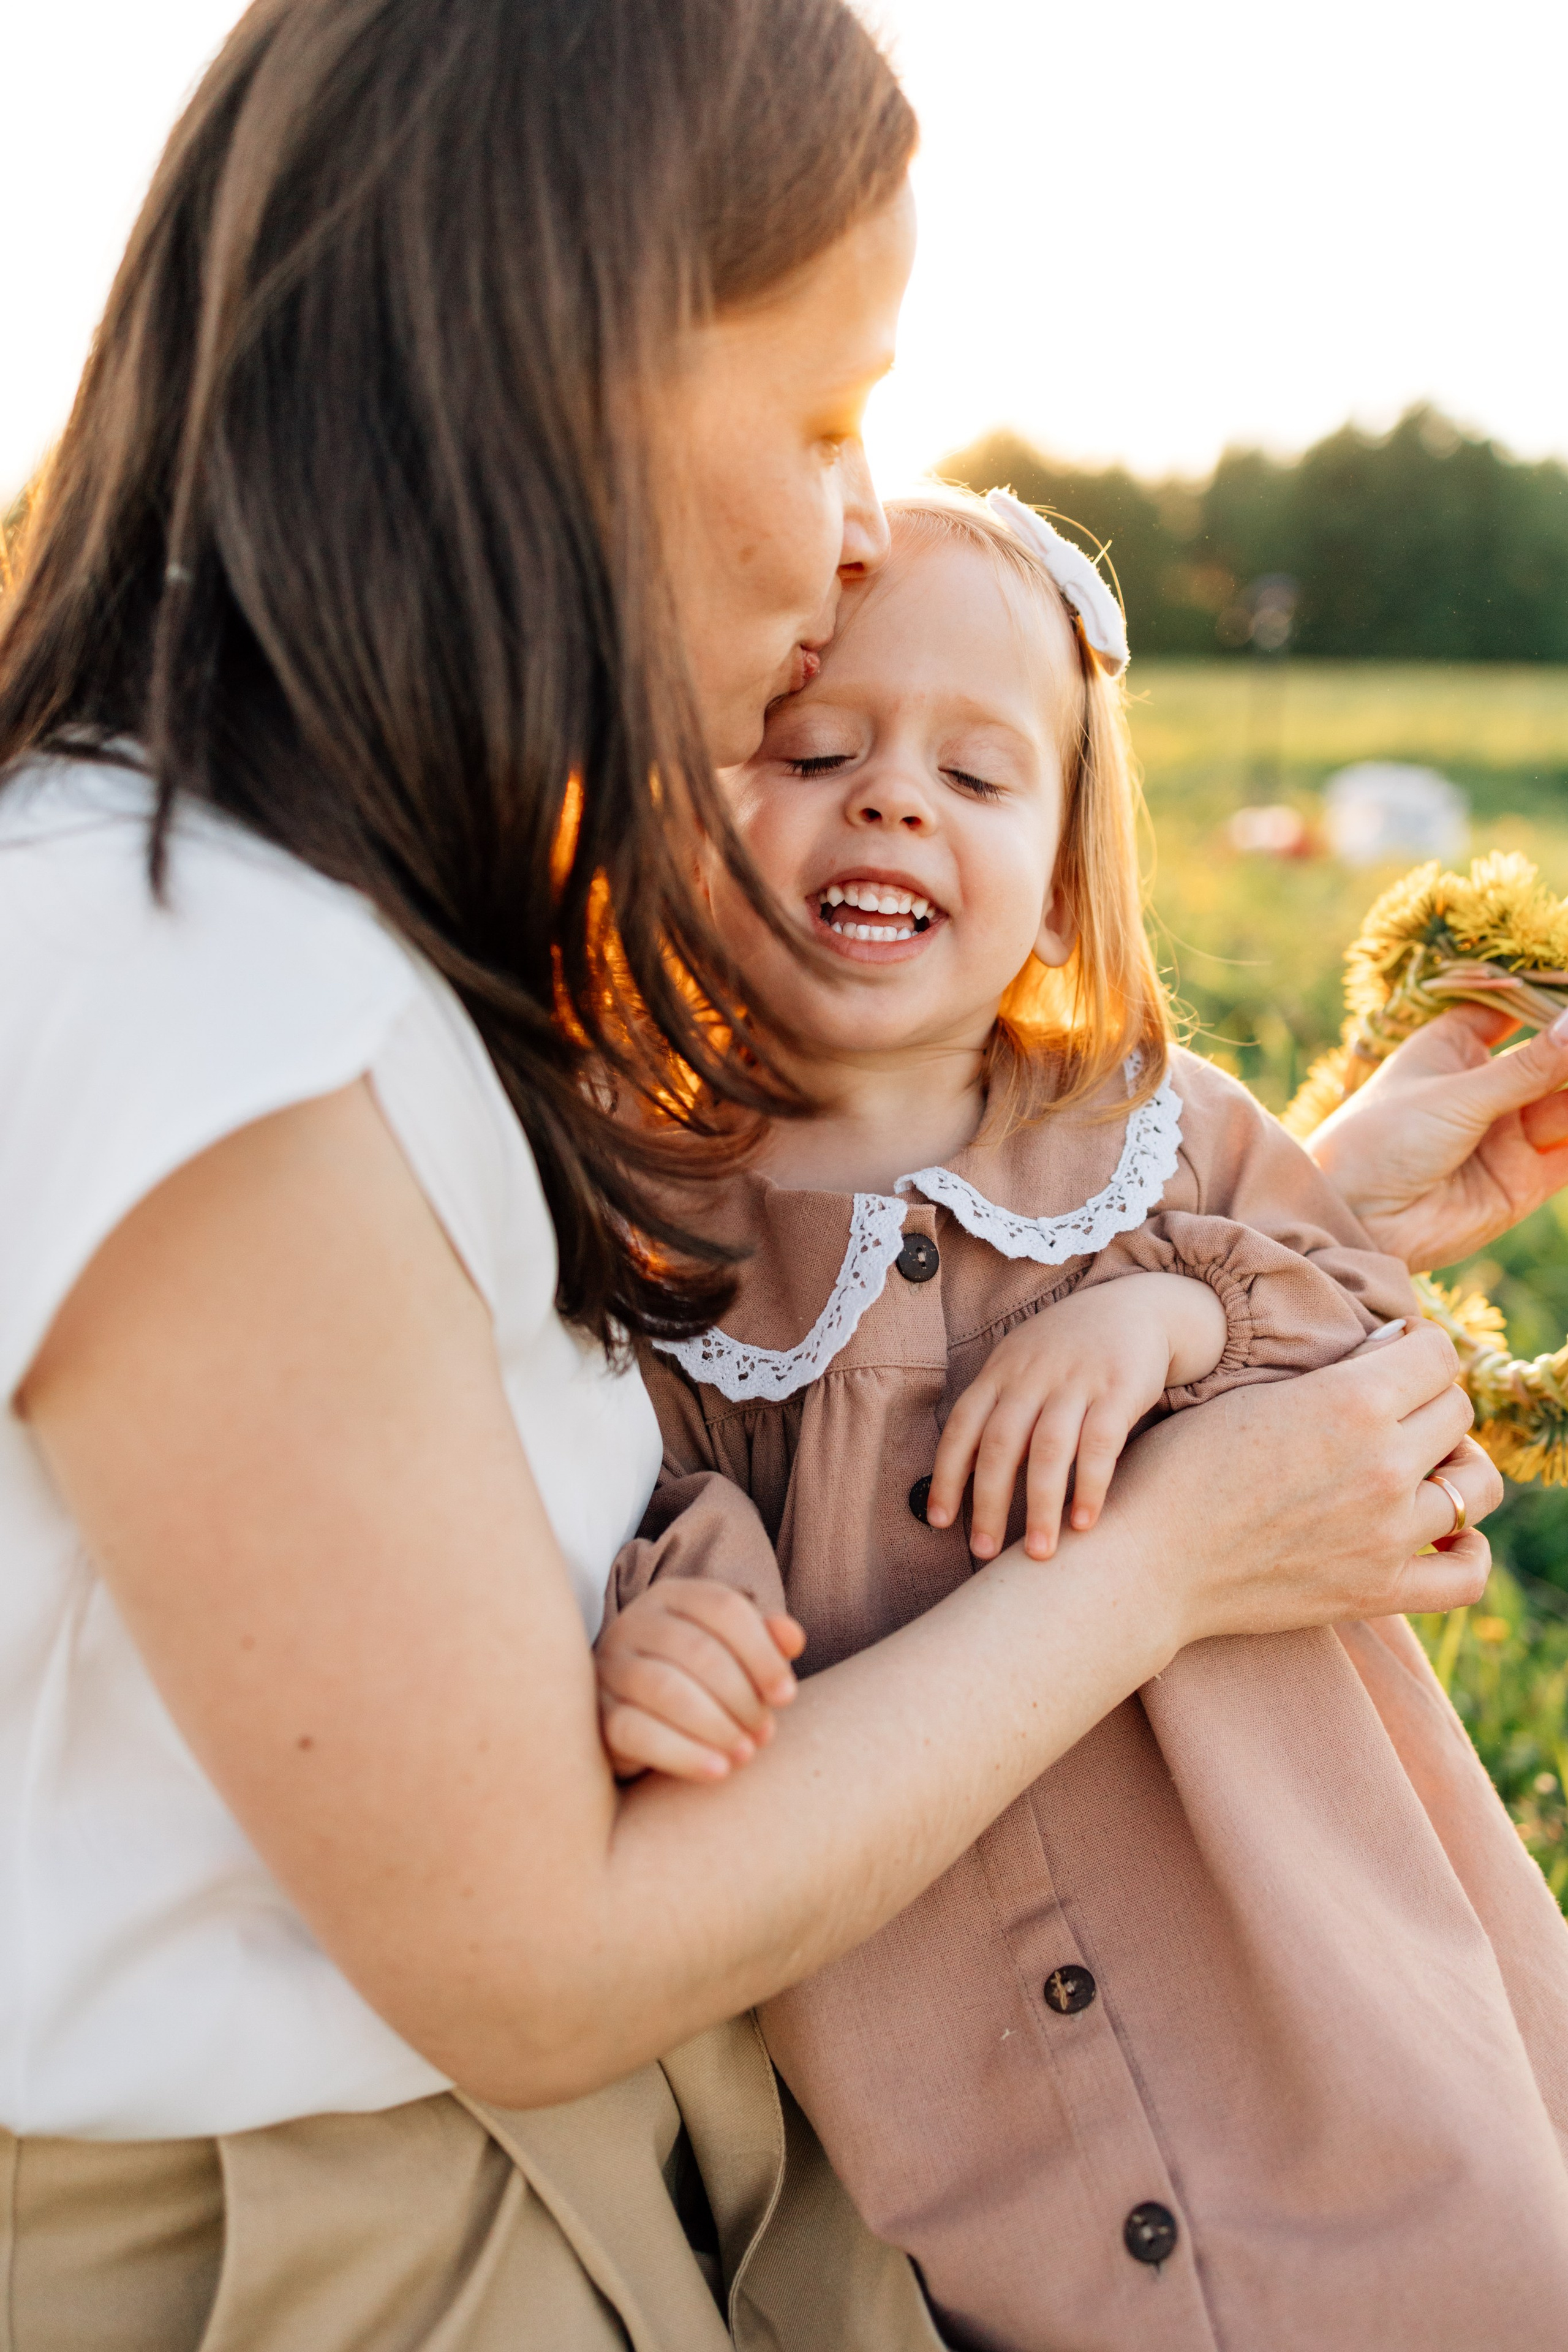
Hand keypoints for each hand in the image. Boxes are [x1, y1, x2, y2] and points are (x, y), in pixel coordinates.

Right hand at [595, 1580, 804, 1782]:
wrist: (637, 1715)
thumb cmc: (699, 1678)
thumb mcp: (733, 1653)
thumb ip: (765, 1641)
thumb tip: (793, 1638)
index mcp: (674, 1596)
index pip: (724, 1609)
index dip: (762, 1653)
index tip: (786, 1696)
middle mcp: (636, 1623)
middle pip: (698, 1650)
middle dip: (742, 1697)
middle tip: (765, 1733)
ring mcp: (611, 1667)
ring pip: (666, 1689)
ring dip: (717, 1726)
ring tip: (746, 1753)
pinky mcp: (598, 1715)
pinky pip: (637, 1732)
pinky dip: (683, 1754)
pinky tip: (717, 1770)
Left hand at [927, 1273, 1228, 1562]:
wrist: (1137, 1306)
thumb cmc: (1070, 1349)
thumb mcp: (1023, 1363)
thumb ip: (996, 1408)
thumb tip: (966, 1474)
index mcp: (1001, 1372)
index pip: (962, 1426)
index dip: (947, 1475)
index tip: (939, 1522)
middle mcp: (1032, 1376)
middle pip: (1001, 1444)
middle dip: (989, 1503)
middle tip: (985, 1553)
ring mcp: (1076, 1382)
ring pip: (1048, 1450)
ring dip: (1041, 1506)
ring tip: (1040, 1553)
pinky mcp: (1119, 1390)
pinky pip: (1100, 1444)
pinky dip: (1090, 1485)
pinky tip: (1084, 1522)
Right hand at [1097, 1318, 1499, 1652]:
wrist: (1145, 1558)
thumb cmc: (1180, 1464)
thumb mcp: (1254, 1392)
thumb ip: (1334, 1372)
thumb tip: (1395, 1347)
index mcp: (1352, 1401)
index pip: (1438, 1354)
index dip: (1419, 1345)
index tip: (1396, 1352)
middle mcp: (1383, 1464)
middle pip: (1456, 1412)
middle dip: (1429, 1399)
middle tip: (1394, 1406)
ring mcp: (1386, 1532)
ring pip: (1475, 1484)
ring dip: (1457, 1465)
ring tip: (1425, 1463)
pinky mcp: (1377, 1589)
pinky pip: (1467, 1574)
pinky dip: (1471, 1550)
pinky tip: (1448, 1533)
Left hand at [1306, 1004, 1567, 1269]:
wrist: (1354, 1222)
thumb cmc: (1380, 1140)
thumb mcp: (1456, 1094)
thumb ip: (1527, 1067)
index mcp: (1456, 1046)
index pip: (1519, 1010)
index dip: (1554, 1002)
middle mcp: (1487, 1087)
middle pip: (1555, 1058)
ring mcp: (1509, 1133)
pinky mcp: (1526, 1180)